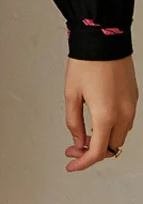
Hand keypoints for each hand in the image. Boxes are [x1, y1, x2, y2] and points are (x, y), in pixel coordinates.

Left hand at [64, 54, 137, 170]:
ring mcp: (131, 107)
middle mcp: (123, 114)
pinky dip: (110, 128)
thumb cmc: (86, 62)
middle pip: (110, 147)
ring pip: (119, 137)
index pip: (97, 152)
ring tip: (82, 135)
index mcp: (106, 115)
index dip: (83, 162)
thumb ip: (73, 121)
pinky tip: (96, 122)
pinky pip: (124, 123)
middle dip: (91, 152)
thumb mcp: (71, 92)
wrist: (103, 40)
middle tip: (72, 148)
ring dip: (102, 140)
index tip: (71, 165)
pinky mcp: (133, 99)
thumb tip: (76, 140)